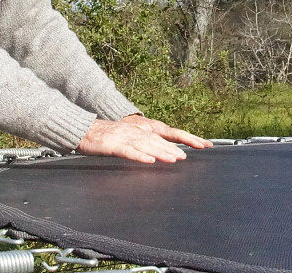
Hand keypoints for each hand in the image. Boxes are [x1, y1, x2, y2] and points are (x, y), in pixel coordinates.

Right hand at [77, 115, 211, 163]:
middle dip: (175, 148)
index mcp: (144, 129)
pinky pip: (130, 152)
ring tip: (175, 159)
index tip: (204, 145)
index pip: (170, 133)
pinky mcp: (115, 145)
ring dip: (162, 152)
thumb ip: (147, 144)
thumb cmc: (109, 137)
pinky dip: (140, 156)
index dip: (187, 138)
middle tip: (189, 157)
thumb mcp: (131, 138)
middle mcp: (138, 131)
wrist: (86, 131)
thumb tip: (163, 154)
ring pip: (148, 145)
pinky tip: (150, 161)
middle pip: (160, 140)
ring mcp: (127, 137)